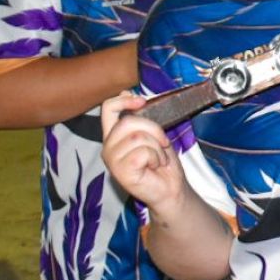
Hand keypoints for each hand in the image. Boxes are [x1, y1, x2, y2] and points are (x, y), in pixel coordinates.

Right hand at [100, 92, 185, 211]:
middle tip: (161, 144)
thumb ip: (139, 117)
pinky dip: (156, 157)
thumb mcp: (152, 134)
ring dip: (157, 147)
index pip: (107, 109)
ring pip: (138, 136)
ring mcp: (112, 160)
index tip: (141, 100)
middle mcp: (109, 147)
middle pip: (129, 122)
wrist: (171, 188)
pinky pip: (143, 151)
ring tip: (157, 159)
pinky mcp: (120, 170)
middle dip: (154, 130)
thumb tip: (126, 92)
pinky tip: (154, 167)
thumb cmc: (162, 163)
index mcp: (114, 136)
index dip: (123, 100)